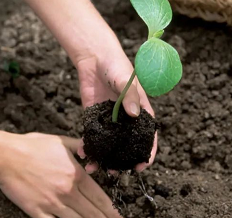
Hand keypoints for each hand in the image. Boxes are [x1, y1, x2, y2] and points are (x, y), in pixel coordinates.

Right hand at [0, 133, 121, 217]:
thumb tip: (91, 149)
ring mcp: (53, 203)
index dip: (111, 209)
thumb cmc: (32, 146)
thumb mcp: (62, 141)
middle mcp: (68, 191)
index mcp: (76, 175)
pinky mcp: (37, 211)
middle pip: (92, 212)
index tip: (118, 215)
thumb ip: (80, 146)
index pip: (100, 197)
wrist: (6, 156)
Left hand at [75, 47, 157, 172]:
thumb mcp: (126, 80)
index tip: (142, 166)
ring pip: (108, 144)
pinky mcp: (94, 117)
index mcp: (140, 111)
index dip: (147, 153)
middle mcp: (126, 119)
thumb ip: (130, 96)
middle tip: (116, 173)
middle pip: (127, 145)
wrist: (95, 57)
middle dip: (122, 162)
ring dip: (103, 158)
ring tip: (96, 169)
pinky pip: (92, 136)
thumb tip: (134, 114)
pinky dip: (88, 146)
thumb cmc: (116, 65)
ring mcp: (109, 120)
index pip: (148, 136)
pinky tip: (83, 154)